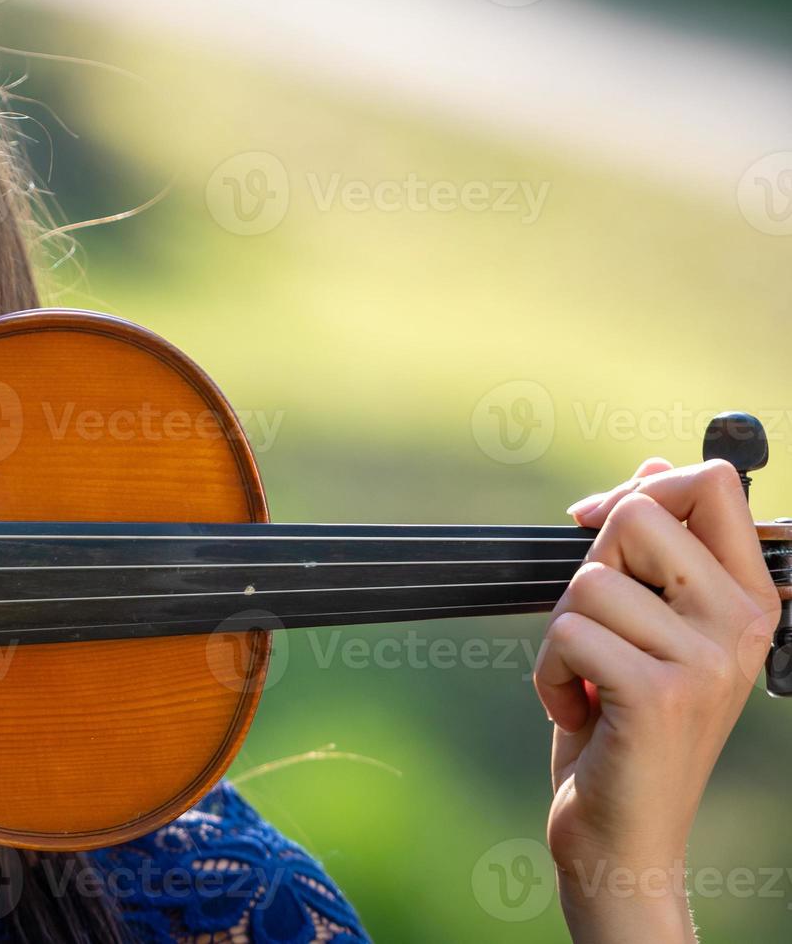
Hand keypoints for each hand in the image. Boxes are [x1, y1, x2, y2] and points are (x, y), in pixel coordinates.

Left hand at [535, 458, 777, 942]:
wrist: (623, 830)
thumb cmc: (623, 724)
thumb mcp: (641, 626)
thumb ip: (651, 550)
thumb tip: (650, 467)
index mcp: (748, 596)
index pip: (714, 484)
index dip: (641, 490)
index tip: (599, 530)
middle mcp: (741, 622)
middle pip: (637, 516)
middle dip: (588, 570)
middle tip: (599, 634)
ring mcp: (707, 659)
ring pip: (587, 582)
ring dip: (562, 634)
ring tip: (590, 683)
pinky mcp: (660, 694)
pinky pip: (567, 635)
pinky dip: (549, 675)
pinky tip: (579, 711)